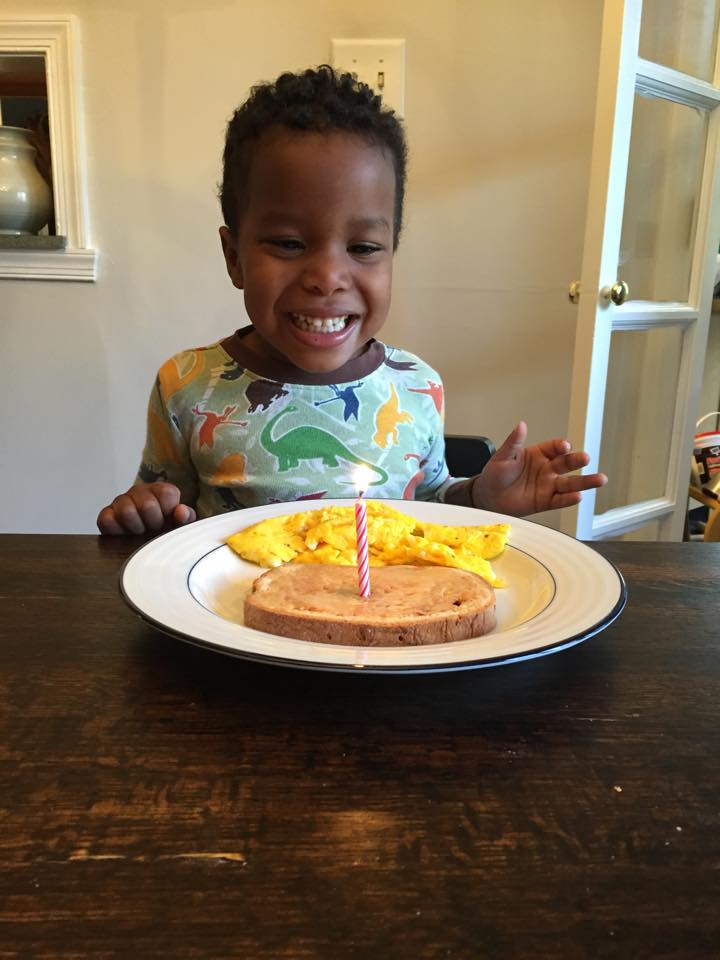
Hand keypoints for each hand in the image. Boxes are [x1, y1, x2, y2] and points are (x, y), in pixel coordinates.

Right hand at [96, 482, 196, 534]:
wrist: (145, 542)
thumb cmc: (164, 530)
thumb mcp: (180, 525)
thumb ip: (186, 518)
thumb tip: (181, 511)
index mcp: (160, 490)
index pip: (167, 493)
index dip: (168, 512)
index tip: (167, 520)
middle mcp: (140, 492)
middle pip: (147, 504)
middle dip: (152, 523)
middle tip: (153, 529)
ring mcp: (121, 501)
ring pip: (126, 511)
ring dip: (136, 527)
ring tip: (140, 532)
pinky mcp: (106, 514)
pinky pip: (106, 520)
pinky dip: (116, 531)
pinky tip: (125, 534)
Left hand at [471, 422, 606, 516]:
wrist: (488, 497)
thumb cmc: (495, 474)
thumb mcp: (502, 456)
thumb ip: (513, 442)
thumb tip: (521, 425)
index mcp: (538, 454)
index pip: (554, 447)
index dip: (560, 446)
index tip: (565, 446)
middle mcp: (547, 469)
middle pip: (567, 463)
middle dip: (577, 460)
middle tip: (586, 458)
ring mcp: (548, 485)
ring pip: (570, 483)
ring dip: (585, 481)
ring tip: (600, 479)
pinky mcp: (546, 501)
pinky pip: (560, 500)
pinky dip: (569, 499)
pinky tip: (579, 496)